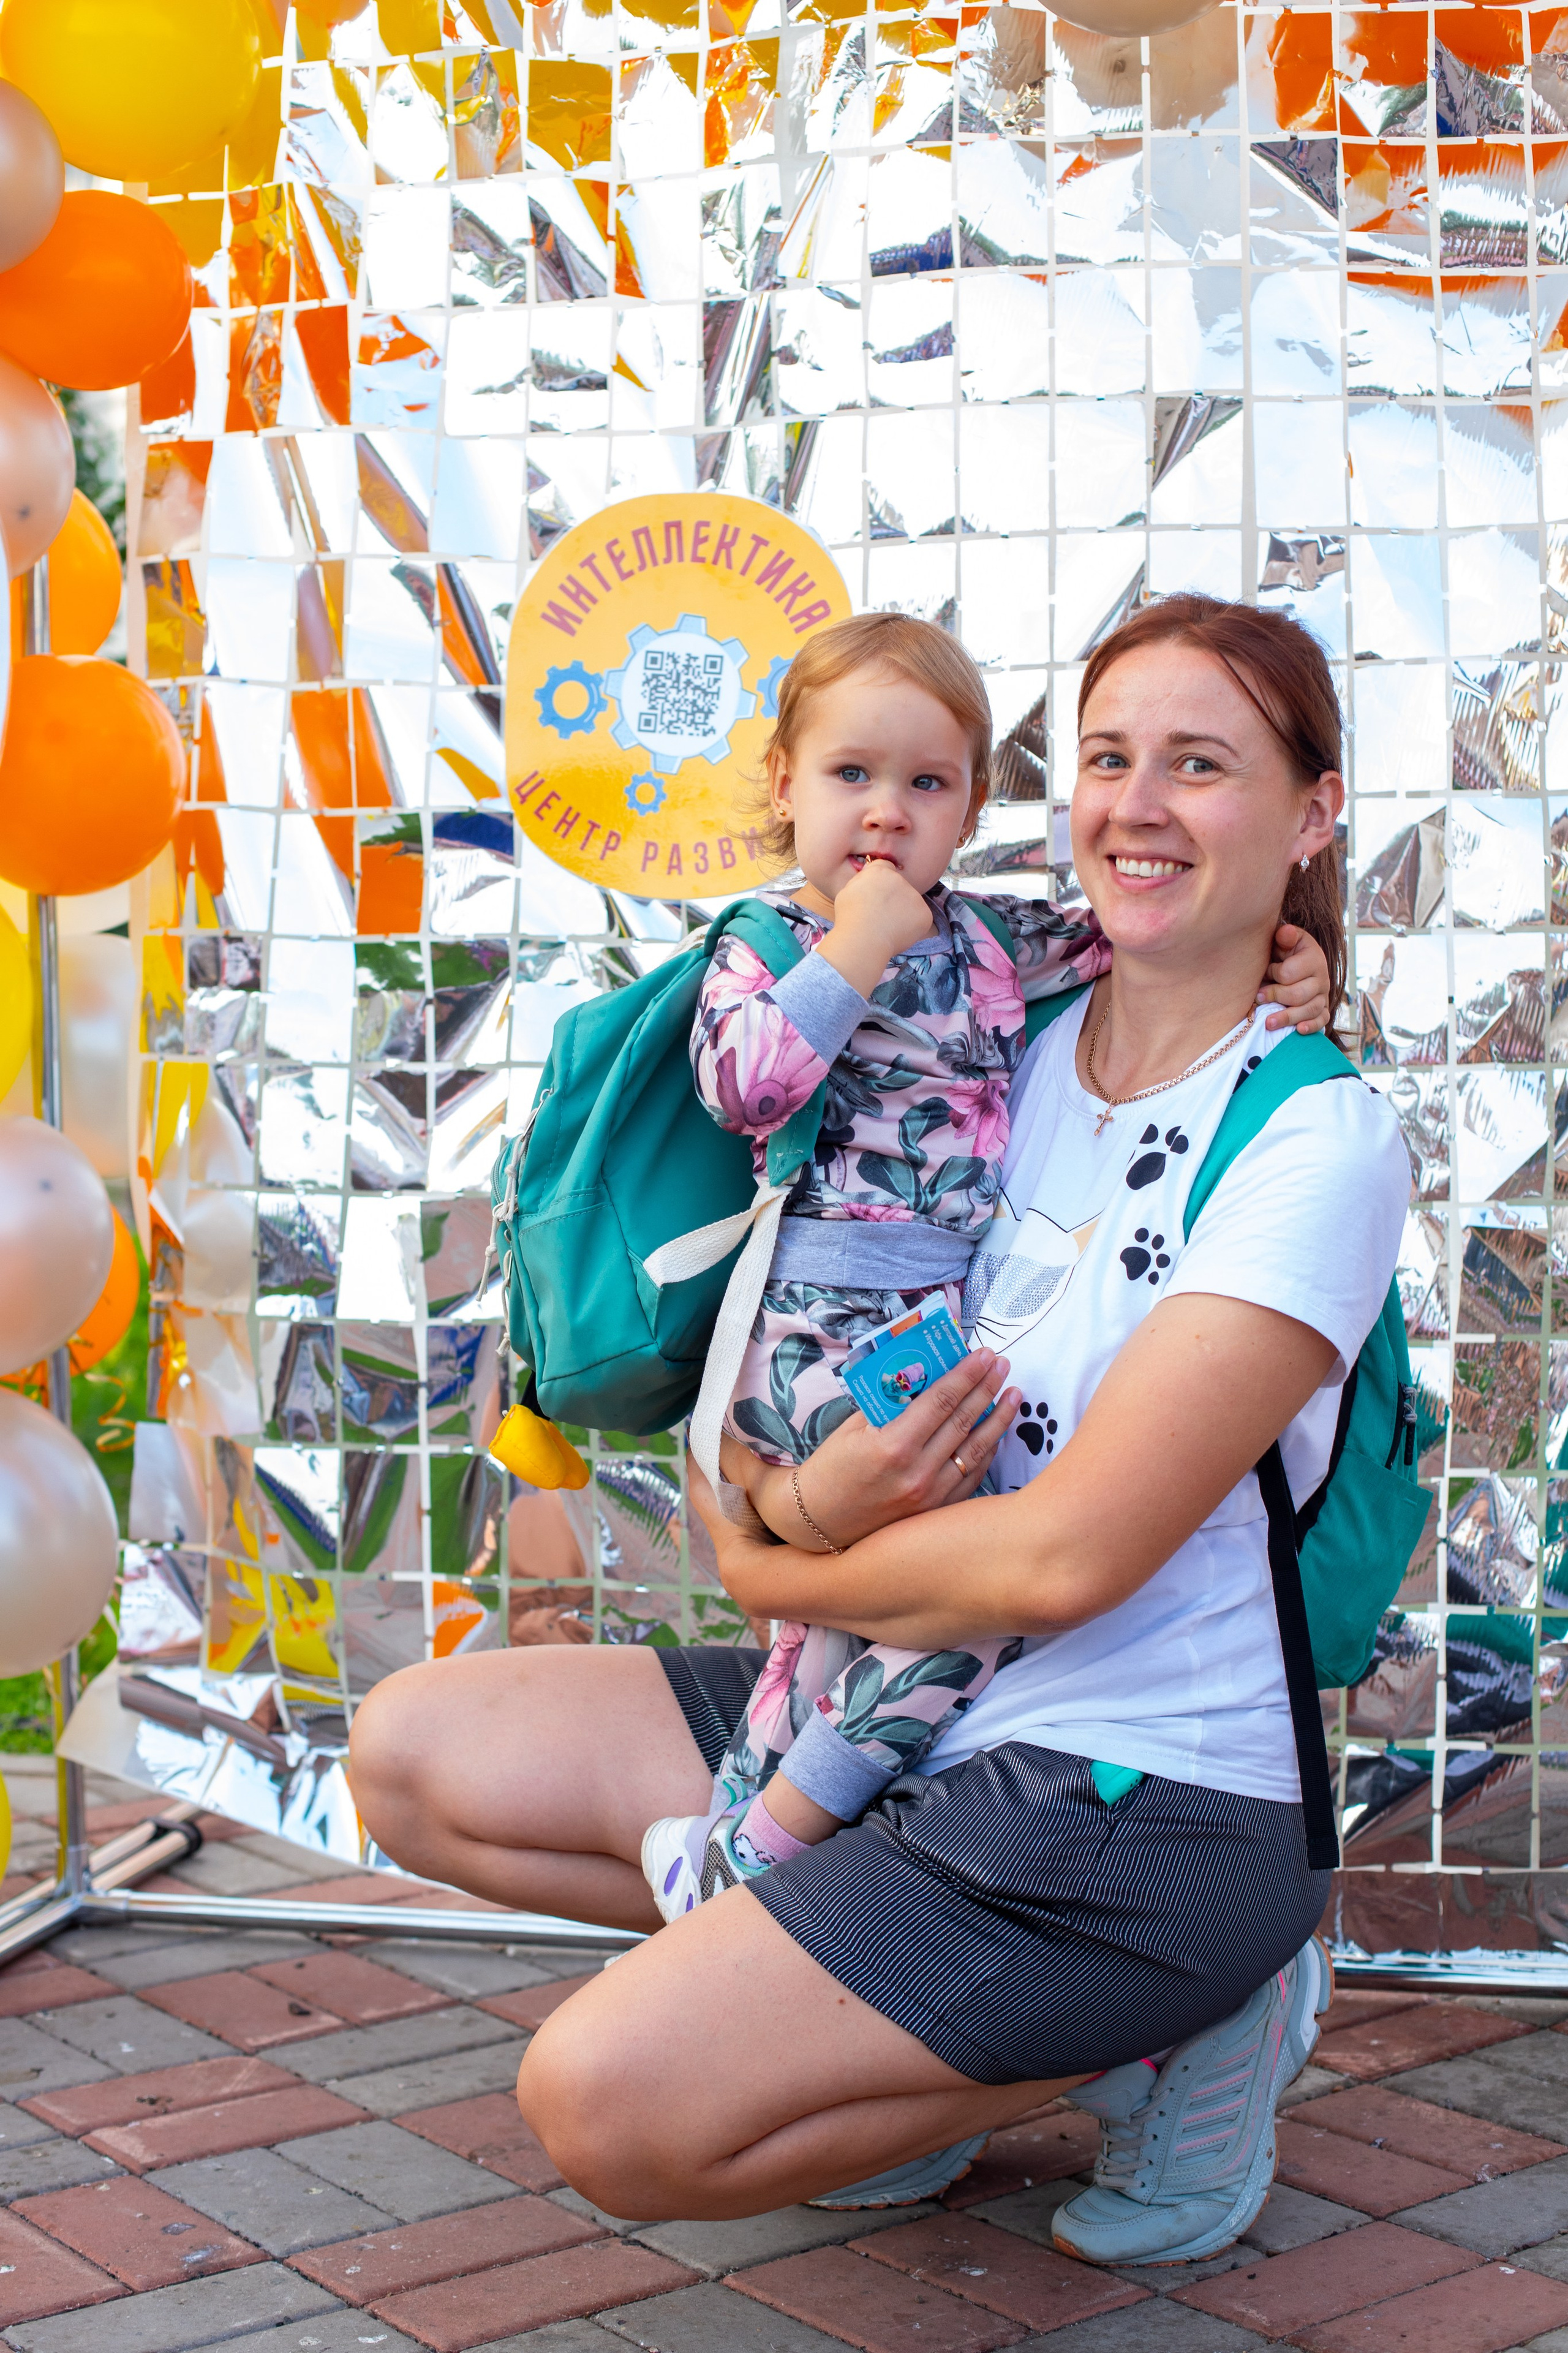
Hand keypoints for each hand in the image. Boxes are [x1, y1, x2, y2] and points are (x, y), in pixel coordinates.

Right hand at [713, 1346, 1018, 1554]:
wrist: (818, 1523)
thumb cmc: (831, 1469)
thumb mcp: (853, 1428)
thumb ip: (889, 1404)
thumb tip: (923, 1374)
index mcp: (892, 1446)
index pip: (940, 1400)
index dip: (966, 1374)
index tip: (983, 1354)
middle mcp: (917, 1473)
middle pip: (963, 1421)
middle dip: (986, 1388)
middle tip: (1002, 1364)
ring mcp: (931, 1497)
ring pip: (975, 1450)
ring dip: (998, 1419)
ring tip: (1014, 1393)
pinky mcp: (936, 1512)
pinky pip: (971, 1477)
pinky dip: (987, 1451)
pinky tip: (996, 1432)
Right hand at [816, 858, 934, 996]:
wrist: (862, 938)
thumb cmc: (849, 918)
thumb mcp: (848, 891)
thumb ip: (863, 882)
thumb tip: (870, 883)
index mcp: (880, 871)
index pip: (886, 869)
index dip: (881, 884)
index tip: (876, 897)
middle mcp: (900, 879)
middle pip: (900, 887)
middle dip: (893, 899)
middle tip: (880, 917)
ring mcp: (915, 896)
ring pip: (911, 903)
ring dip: (903, 913)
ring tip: (886, 928)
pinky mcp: (924, 913)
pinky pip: (920, 919)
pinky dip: (912, 928)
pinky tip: (897, 934)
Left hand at [1258, 921, 1331, 1033]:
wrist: (1296, 961)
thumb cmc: (1285, 950)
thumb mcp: (1284, 939)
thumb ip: (1284, 936)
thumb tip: (1285, 932)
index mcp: (1313, 957)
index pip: (1289, 973)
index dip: (1274, 973)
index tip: (1265, 972)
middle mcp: (1322, 977)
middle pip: (1298, 994)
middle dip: (1276, 997)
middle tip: (1258, 997)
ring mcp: (1323, 995)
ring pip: (1309, 1010)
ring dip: (1287, 1017)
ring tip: (1267, 1023)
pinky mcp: (1323, 1009)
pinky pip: (1321, 1021)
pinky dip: (1311, 1027)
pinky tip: (1298, 1030)